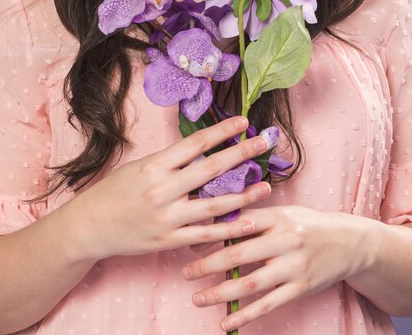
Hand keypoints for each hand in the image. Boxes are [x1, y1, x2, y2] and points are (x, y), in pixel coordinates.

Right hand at [66, 116, 271, 260]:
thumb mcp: (139, 167)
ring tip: (267, 186)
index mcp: (155, 166)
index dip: (222, 131)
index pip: (195, 144)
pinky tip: (250, 222)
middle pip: (210, 169)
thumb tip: (203, 149)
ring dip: (245, 195)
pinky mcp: (169, 241)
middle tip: (264, 143)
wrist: (90, 227)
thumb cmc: (115, 191)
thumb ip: (170, 161)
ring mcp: (168, 217)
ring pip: (214, 204)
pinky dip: (230, 229)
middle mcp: (163, 189)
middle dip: (241, 154)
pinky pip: (206, 235)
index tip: (243, 121)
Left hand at [182, 205, 371, 331]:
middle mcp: (284, 240)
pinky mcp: (301, 287)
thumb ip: (254, 217)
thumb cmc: (307, 224)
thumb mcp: (283, 212)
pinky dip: (246, 315)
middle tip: (186, 273)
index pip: (238, 223)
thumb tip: (216, 223)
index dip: (212, 233)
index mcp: (276, 217)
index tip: (190, 242)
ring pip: (251, 283)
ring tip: (198, 299)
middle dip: (208, 265)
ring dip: (220, 293)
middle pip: (239, 254)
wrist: (349, 242)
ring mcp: (293, 266)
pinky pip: (269, 304)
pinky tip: (226, 323)